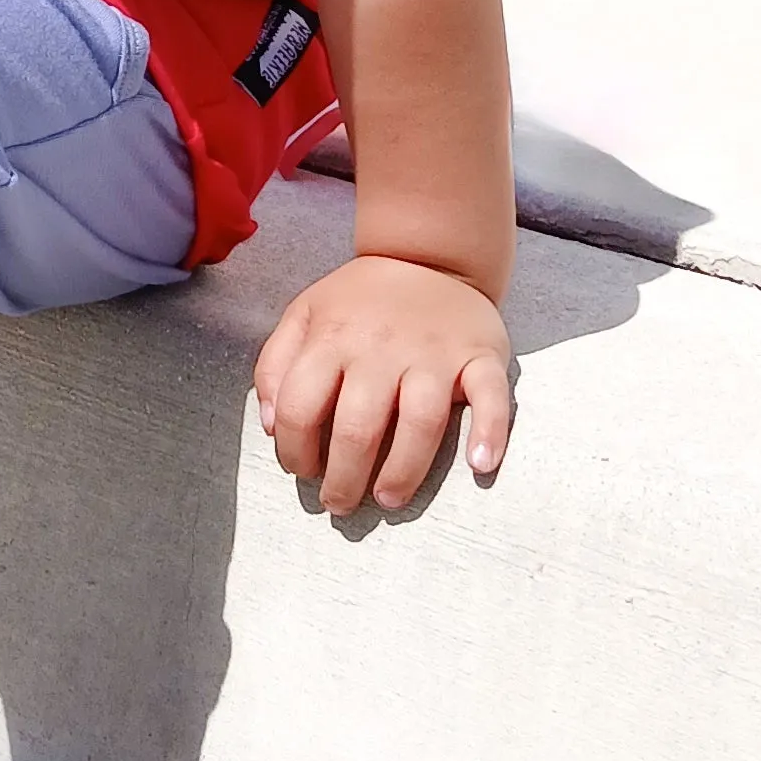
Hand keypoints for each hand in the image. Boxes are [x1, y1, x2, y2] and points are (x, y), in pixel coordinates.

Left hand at [253, 255, 512, 517]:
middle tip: (340, 505)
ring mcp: (434, 352)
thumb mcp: (303, 315)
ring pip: (420, 422)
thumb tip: (270, 426)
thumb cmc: (360, 301)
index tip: (303, 472)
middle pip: (359, 426)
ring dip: (403, 471)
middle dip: (344, 478)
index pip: (301, 408)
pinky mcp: (480, 354)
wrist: (428, 256)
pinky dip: (489, 432)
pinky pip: (490, 396)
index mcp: (332, 338)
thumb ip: (275, 365)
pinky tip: (479, 465)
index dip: (295, 451)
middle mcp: (381, 347)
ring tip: (389, 499)